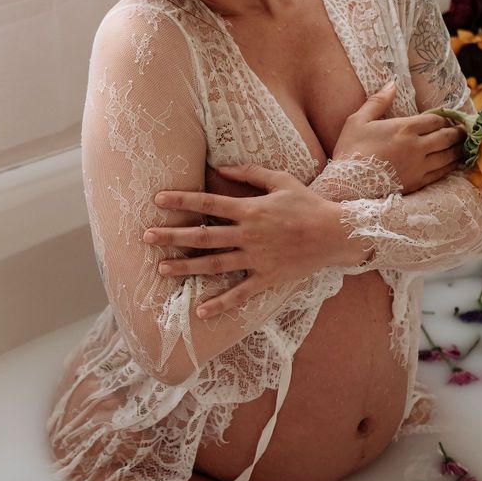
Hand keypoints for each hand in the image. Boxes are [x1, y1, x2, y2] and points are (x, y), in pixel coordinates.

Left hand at [144, 165, 350, 316]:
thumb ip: (249, 173)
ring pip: (215, 264)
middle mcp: (249, 234)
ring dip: (187, 267)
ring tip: (162, 270)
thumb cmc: (308, 204)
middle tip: (146, 237)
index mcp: (250, 209)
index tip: (157, 199)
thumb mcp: (280, 180)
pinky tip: (200, 312)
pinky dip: (220, 304)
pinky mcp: (268, 278)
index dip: (182, 200)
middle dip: (173, 236)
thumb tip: (221, 167)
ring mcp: (257, 258)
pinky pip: (240, 293)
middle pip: (203, 236)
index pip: (208, 203)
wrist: (336, 234)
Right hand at [333, 81, 462, 193]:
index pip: (435, 119)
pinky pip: (442, 173)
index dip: (445, 117)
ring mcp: (419, 166)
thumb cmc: (350, 149)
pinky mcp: (418, 182)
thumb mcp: (358, 120)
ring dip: (458, 149)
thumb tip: (392, 83)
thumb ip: (378, 101)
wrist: (347, 183)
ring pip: (449, 155)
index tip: (449, 118)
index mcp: (404, 128)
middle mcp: (417, 146)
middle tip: (463, 130)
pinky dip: (452, 166)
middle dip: (458, 132)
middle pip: (447, 136)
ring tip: (463, 145)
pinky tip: (454, 163)